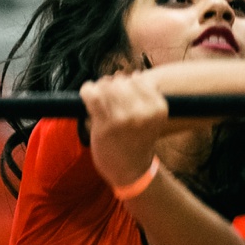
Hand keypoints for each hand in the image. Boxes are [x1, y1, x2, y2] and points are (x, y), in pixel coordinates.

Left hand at [79, 70, 170, 189]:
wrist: (131, 171)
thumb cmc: (138, 141)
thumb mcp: (151, 118)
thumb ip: (145, 96)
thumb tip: (129, 73)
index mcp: (157, 108)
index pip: (138, 79)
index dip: (127, 82)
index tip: (123, 92)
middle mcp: (142, 112)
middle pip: (121, 81)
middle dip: (112, 84)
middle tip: (108, 95)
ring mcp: (123, 119)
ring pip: (106, 86)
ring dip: (99, 87)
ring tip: (99, 96)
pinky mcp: (105, 125)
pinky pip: (92, 95)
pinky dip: (87, 90)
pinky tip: (87, 94)